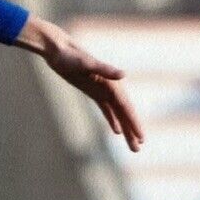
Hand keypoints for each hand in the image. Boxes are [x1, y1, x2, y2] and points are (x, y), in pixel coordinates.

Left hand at [17, 16, 144, 152]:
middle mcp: (110, 87)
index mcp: (111, 83)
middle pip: (124, 114)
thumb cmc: (70, 56)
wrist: (58, 50)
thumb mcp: (85, 63)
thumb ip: (104, 69)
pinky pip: (106, 109)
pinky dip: (112, 120)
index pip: (126, 107)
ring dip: (125, 129)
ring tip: (133, 146)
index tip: (141, 138)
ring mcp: (102, 90)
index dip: (133, 123)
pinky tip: (117, 131)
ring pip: (117, 114)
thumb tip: (123, 75)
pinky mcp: (93, 91)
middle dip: (132, 131)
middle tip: (138, 150)